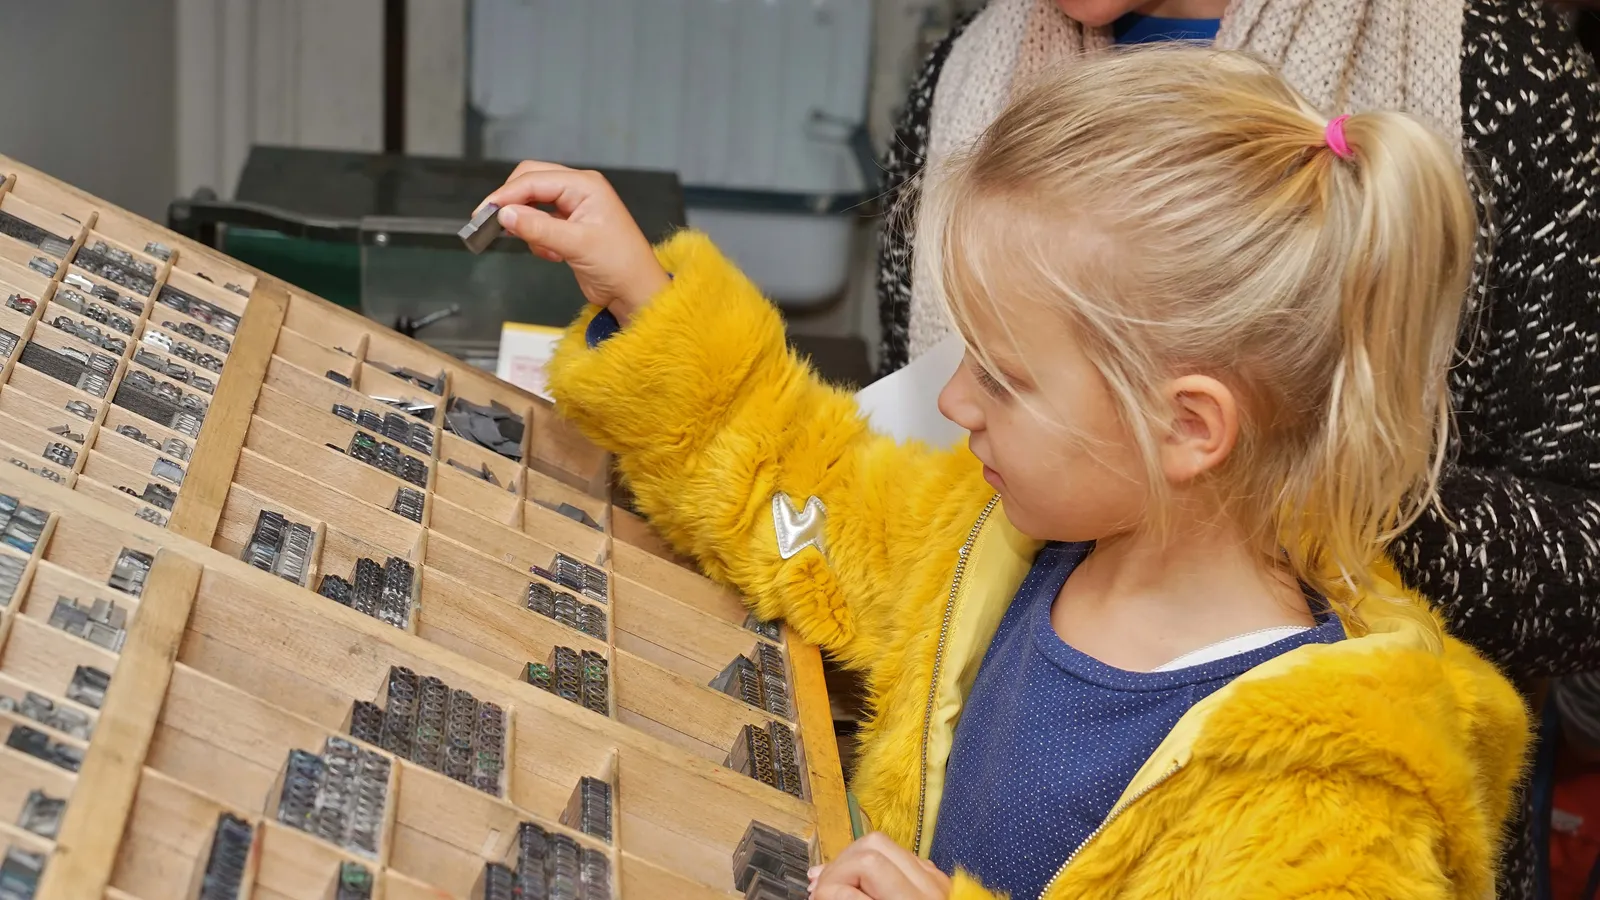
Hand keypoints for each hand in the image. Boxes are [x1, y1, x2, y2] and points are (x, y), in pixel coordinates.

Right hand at [481, 161, 670, 324]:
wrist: (635, 292)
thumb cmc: (620, 265)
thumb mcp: (576, 245)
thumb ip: (538, 228)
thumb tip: (504, 215)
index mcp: (585, 185)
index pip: (534, 179)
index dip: (506, 195)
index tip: (483, 212)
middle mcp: (578, 190)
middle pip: (530, 183)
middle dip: (512, 203)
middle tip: (491, 225)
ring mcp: (573, 208)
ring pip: (532, 204)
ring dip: (528, 225)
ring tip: (541, 248)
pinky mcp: (569, 226)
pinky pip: (539, 223)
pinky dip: (537, 239)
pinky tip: (552, 255)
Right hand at [809, 833, 951, 899]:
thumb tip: (819, 888)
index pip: (867, 865)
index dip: (833, 882)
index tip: (817, 896)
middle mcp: (928, 886)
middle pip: (873, 845)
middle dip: (840, 865)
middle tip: (821, 889)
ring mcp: (935, 880)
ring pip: (883, 843)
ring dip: (852, 860)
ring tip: (836, 883)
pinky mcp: (935, 880)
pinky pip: (897, 856)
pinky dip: (872, 864)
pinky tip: (858, 881)